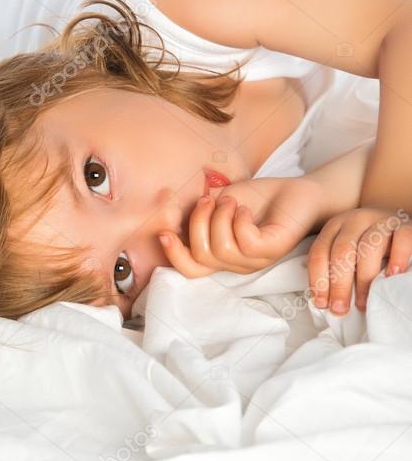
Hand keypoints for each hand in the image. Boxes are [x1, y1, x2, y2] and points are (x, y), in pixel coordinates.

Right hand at [161, 175, 323, 278]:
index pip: (191, 269)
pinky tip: (244, 209)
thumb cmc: (258, 198)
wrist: (296, 190)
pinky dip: (238, 219)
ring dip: (220, 217)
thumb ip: (199, 213)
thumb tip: (172, 216)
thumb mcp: (219, 202)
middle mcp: (237, 262)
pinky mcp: (273, 250)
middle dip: (197, 221)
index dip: (174, 255)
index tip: (165, 232)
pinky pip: (246, 242)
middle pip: (201, 255)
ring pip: (221, 249)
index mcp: (221, 254)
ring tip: (231, 201)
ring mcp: (256, 260)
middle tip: (210, 200)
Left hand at [306, 206, 411, 313]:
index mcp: (335, 227)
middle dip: (338, 284)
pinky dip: (397, 257)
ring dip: (364, 279)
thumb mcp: (349, 250)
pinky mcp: (405, 225)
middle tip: (340, 309)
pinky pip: (401, 239)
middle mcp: (355, 220)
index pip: (319, 253)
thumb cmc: (371, 246)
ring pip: (369, 247)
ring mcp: (380, 221)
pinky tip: (392, 275)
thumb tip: (325, 302)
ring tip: (364, 303)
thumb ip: (337, 267)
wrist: (398, 223)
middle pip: (341, 252)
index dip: (318, 280)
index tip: (322, 304)